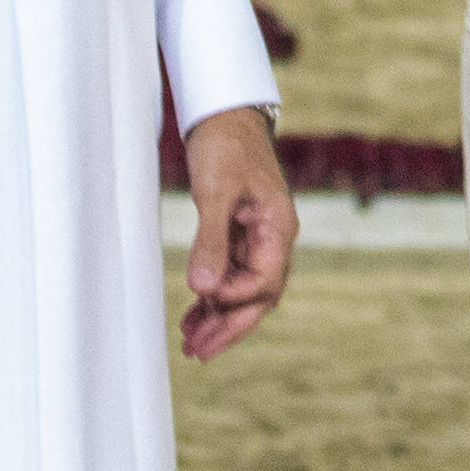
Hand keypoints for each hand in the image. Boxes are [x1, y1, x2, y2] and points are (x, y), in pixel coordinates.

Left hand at [179, 108, 296, 361]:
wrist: (226, 117)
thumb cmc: (226, 148)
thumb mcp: (216, 192)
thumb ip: (211, 240)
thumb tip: (201, 289)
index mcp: (279, 228)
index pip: (263, 281)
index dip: (233, 296)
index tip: (202, 299)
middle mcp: (274, 239)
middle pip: (259, 296)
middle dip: (230, 326)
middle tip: (197, 353)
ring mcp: (259, 239)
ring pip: (244, 291)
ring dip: (220, 317)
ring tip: (190, 343)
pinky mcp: (241, 235)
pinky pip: (232, 276)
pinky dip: (214, 297)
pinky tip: (194, 314)